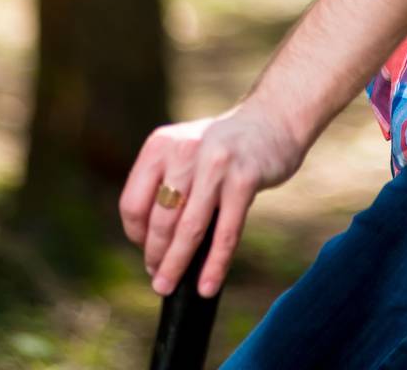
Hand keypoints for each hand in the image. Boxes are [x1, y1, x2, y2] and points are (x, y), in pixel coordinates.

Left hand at [118, 97, 306, 297]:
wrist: (273, 119)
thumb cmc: (223, 146)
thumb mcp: (184, 150)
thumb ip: (165, 185)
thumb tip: (150, 245)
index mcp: (161, 144)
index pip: (133, 203)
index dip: (136, 235)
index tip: (146, 250)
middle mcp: (185, 150)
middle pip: (159, 220)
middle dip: (156, 256)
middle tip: (159, 279)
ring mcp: (216, 164)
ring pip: (188, 229)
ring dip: (176, 265)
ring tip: (169, 287)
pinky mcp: (245, 179)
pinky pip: (225, 233)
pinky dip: (215, 265)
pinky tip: (207, 286)